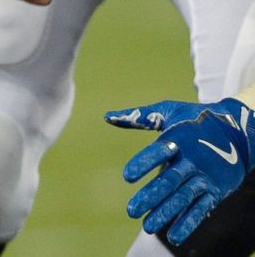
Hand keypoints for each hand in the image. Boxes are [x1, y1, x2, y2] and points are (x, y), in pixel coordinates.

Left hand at [108, 97, 253, 244]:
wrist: (238, 130)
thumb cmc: (194, 119)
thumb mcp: (169, 111)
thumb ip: (138, 117)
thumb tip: (107, 117)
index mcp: (178, 140)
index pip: (158, 152)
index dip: (143, 163)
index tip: (127, 176)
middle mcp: (192, 161)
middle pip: (170, 181)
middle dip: (151, 196)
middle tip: (131, 210)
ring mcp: (205, 177)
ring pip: (184, 198)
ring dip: (166, 213)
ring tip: (146, 226)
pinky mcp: (215, 190)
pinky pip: (201, 208)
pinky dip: (188, 223)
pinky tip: (174, 236)